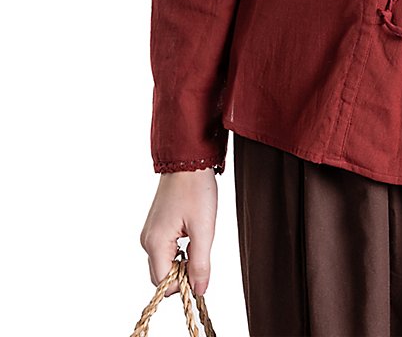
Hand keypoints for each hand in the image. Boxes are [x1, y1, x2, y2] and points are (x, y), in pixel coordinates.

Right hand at [140, 168, 217, 296]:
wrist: (188, 161)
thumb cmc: (196, 190)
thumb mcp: (204, 229)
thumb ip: (200, 263)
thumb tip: (199, 291)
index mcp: (155, 243)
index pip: (163, 283)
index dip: (182, 283)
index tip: (200, 270)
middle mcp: (147, 241)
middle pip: (161, 274)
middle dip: (181, 273)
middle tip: (201, 253)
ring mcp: (149, 233)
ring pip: (163, 262)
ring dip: (181, 260)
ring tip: (197, 239)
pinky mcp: (155, 226)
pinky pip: (164, 249)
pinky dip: (178, 250)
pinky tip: (191, 234)